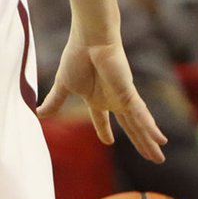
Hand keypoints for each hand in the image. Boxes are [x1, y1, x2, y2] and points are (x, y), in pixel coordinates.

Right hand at [38, 38, 166, 163]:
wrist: (89, 40)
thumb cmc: (77, 56)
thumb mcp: (63, 86)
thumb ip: (54, 101)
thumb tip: (38, 114)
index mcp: (96, 97)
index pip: (102, 118)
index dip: (105, 130)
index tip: (109, 141)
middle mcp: (113, 99)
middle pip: (130, 127)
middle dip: (140, 143)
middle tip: (151, 158)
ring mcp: (123, 97)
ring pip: (139, 125)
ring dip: (149, 142)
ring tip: (159, 157)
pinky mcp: (128, 93)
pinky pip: (140, 115)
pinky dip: (149, 127)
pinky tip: (159, 139)